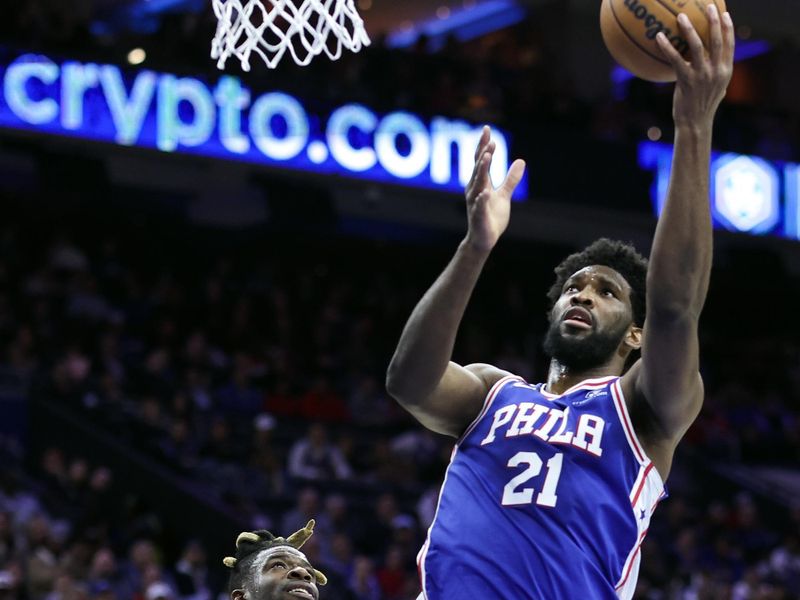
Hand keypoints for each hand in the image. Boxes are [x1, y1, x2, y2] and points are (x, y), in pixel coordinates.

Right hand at [464, 126, 525, 251]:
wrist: (484, 239)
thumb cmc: (491, 216)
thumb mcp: (504, 195)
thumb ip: (511, 179)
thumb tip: (521, 161)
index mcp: (480, 184)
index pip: (480, 161)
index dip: (483, 145)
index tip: (487, 129)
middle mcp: (475, 190)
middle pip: (478, 169)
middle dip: (482, 154)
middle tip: (488, 139)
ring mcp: (475, 203)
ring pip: (478, 184)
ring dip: (481, 171)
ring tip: (486, 157)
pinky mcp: (479, 216)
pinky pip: (480, 206)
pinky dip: (482, 199)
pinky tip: (485, 192)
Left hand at [656, 4, 734, 128]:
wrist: (695, 123)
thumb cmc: (702, 107)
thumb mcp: (715, 90)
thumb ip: (715, 75)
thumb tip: (711, 65)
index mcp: (725, 71)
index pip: (729, 45)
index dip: (728, 28)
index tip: (724, 13)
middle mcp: (717, 71)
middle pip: (717, 40)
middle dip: (713, 21)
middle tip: (708, 6)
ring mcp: (703, 75)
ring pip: (698, 46)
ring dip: (689, 29)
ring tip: (681, 16)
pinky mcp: (687, 81)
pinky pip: (675, 59)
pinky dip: (667, 47)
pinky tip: (659, 38)